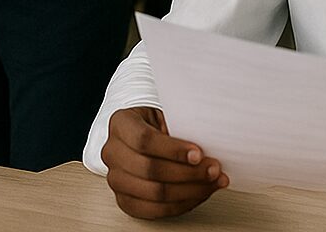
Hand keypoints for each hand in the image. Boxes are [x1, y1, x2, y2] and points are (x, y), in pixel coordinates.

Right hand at [100, 106, 227, 218]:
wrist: (142, 135)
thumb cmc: (156, 125)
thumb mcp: (167, 115)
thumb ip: (181, 128)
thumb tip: (210, 144)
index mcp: (120, 124)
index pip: (144, 140)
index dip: (173, 150)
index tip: (198, 154)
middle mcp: (112, 152)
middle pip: (150, 169)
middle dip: (188, 173)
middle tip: (213, 170)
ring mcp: (116, 178)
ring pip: (154, 193)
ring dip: (190, 191)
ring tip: (211, 183)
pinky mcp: (124, 200)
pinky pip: (154, 210)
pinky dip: (182, 204)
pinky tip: (198, 194)